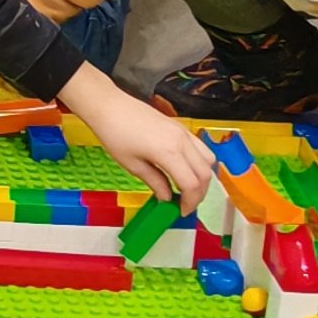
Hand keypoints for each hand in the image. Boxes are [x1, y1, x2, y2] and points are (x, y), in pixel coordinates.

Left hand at [65, 74, 227, 205]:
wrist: (109, 106)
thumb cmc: (114, 134)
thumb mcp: (132, 165)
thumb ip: (154, 182)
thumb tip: (167, 197)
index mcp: (169, 152)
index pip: (192, 184)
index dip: (189, 202)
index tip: (180, 211)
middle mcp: (182, 141)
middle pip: (205, 173)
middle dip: (198, 193)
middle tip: (185, 204)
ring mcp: (183, 132)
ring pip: (208, 159)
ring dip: (202, 177)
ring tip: (186, 188)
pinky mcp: (180, 127)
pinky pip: (200, 147)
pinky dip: (199, 163)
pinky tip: (184, 170)